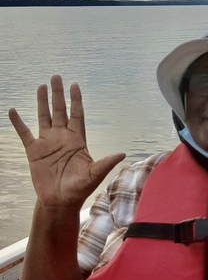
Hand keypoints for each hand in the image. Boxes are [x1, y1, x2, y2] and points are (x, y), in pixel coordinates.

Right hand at [9, 75, 124, 209]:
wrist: (60, 201)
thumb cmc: (79, 189)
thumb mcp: (94, 174)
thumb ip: (106, 163)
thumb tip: (122, 154)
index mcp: (77, 140)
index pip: (77, 114)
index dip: (76, 100)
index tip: (75, 85)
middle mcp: (62, 137)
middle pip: (60, 110)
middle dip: (58, 94)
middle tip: (56, 77)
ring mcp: (48, 143)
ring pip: (44, 117)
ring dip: (42, 102)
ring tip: (41, 86)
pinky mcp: (34, 151)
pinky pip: (25, 133)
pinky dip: (18, 122)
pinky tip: (13, 111)